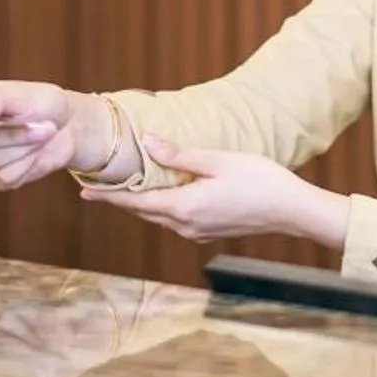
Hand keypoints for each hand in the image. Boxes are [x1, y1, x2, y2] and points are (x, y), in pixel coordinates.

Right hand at [0, 80, 106, 189]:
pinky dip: (26, 166)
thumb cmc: (41, 103)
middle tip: (42, 124)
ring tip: (39, 134)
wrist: (68, 127)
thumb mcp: (19, 93)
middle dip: (15, 136)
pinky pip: (4, 179)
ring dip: (24, 150)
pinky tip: (33, 153)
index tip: (5, 119)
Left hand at [77, 137, 348, 247]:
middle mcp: (185, 225)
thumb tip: (147, 144)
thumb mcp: (218, 160)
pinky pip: (174, 220)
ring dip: (139, 205)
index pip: (135, 202)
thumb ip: (180, 156)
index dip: (108, 197)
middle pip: (143, 212)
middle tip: (94, 189)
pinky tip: (160, 196)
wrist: (292, 210)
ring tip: (122, 190)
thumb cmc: (259, 180)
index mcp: (183, 207)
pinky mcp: (209, 231)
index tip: (84, 192)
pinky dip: (160, 208)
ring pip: (158, 217)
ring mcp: (197, 232)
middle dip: (119, 200)